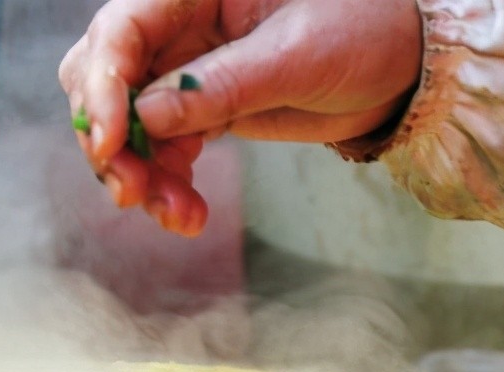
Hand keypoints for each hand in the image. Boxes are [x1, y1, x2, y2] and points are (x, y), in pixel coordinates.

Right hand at [58, 0, 422, 236]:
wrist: (400, 66)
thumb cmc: (361, 31)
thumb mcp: (295, 56)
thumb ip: (222, 85)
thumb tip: (146, 119)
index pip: (121, 30)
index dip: (103, 88)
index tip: (112, 145)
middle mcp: (179, 23)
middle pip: (105, 78)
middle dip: (110, 139)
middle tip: (131, 191)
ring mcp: (185, 68)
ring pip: (128, 124)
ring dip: (140, 174)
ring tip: (177, 215)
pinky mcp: (200, 109)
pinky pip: (161, 149)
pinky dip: (166, 184)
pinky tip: (188, 215)